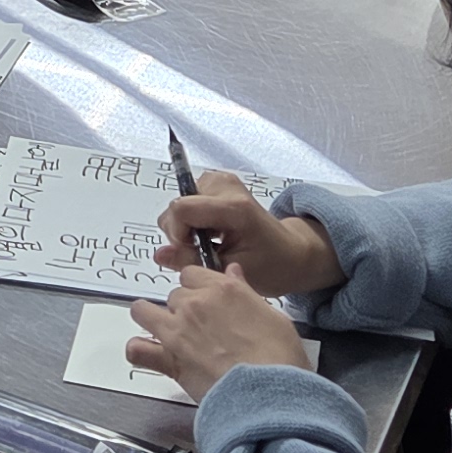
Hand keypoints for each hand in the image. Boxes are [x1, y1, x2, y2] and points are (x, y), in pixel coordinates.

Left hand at [124, 265, 312, 399]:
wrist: (266, 394)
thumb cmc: (279, 360)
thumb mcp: (274, 317)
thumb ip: (247, 292)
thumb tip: (235, 274)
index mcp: (223, 290)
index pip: (193, 274)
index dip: (198, 287)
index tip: (205, 297)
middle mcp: (196, 305)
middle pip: (174, 295)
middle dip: (182, 308)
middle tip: (198, 326)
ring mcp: (177, 331)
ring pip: (144, 311)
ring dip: (151, 318)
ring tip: (163, 331)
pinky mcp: (168, 360)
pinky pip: (137, 349)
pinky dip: (139, 351)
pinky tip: (147, 353)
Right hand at [156, 169, 341, 299]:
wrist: (291, 251)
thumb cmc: (270, 263)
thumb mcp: (231, 271)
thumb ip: (192, 262)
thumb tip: (160, 254)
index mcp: (234, 207)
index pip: (182, 209)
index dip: (178, 234)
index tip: (191, 251)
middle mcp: (226, 186)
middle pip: (178, 205)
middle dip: (181, 232)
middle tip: (202, 251)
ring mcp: (221, 181)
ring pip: (181, 203)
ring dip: (187, 227)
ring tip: (210, 243)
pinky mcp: (217, 183)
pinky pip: (188, 201)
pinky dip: (193, 220)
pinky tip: (211, 234)